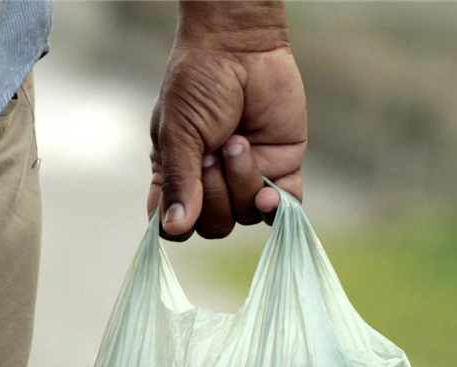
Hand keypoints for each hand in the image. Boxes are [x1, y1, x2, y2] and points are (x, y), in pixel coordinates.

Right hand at [148, 1, 306, 239]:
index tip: (182, 204)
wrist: (240, 48)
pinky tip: (268, 194)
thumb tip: (174, 228)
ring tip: (237, 142)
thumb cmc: (197, 85)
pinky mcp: (280, 167)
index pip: (175, 226)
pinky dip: (276, 206)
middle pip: (214, 227)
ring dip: (241, 182)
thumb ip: (179, 182)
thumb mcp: (177, 133)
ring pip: (247, 216)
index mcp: (177, 177)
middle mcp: (211, 184)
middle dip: (214, 194)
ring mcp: (247, 178)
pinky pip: (282, 207)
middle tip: (211, 152)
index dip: (179, 225)